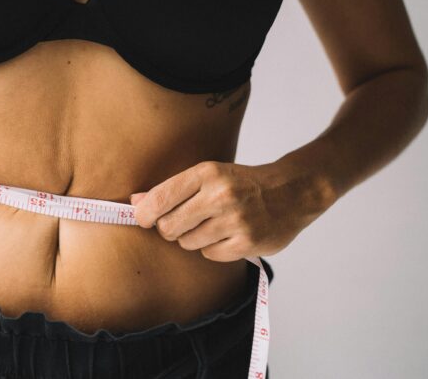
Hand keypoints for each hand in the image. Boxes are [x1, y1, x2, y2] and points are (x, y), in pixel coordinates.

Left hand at [129, 161, 325, 261]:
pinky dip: (213, 248)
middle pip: (168, 226)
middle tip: (183, 222)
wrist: (292, 191)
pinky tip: (227, 235)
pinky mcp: (247, 242)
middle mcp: (221, 195)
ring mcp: (235, 220)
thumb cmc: (242, 183)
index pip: (160, 198)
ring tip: (212, 225)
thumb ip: (172, 189)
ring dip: (193, 238)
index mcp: (207, 173)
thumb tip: (135, 202)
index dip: (144, 213)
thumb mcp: (209, 175)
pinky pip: (209, 254)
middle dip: (169, 228)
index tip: (143, 218)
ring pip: (187, 243)